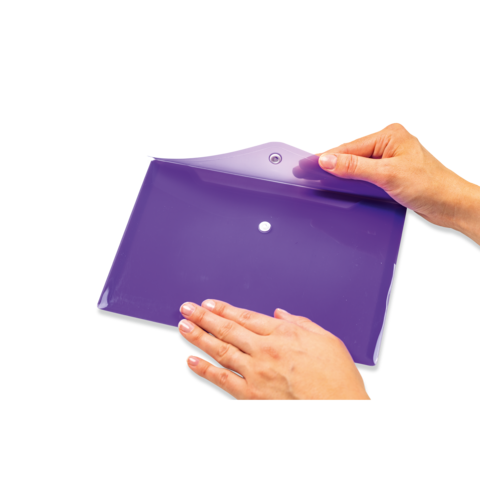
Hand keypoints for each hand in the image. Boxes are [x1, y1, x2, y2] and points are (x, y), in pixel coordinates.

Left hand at [178, 300, 370, 400]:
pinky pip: (222, 379)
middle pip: (228, 329)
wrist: (341, 409)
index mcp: (283, 334)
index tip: (209, 304)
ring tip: (184, 326)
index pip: (245, 316)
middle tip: (187, 308)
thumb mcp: (327, 339)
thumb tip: (281, 313)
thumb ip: (301, 323)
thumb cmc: (338, 379)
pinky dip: (204, 369)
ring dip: (199, 337)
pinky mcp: (252, 395)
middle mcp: (265, 350)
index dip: (224, 309)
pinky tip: (191, 360)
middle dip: (204, 317)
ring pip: (220, 350)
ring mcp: (256, 373)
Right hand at [315, 122, 478, 240]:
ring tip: (321, 179)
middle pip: (351, 154)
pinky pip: (364, 172)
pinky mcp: (391, 171)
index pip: (349, 146)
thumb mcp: (387, 175)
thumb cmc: (430, 185)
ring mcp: (390, 157)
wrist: (451, 204)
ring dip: (342, 173)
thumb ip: (355, 167)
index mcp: (389, 135)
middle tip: (309, 173)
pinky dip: (353, 179)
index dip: (327, 157)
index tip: (307, 165)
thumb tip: (328, 160)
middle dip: (332, 165)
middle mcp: (389, 143)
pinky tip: (343, 184)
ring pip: (357, 164)